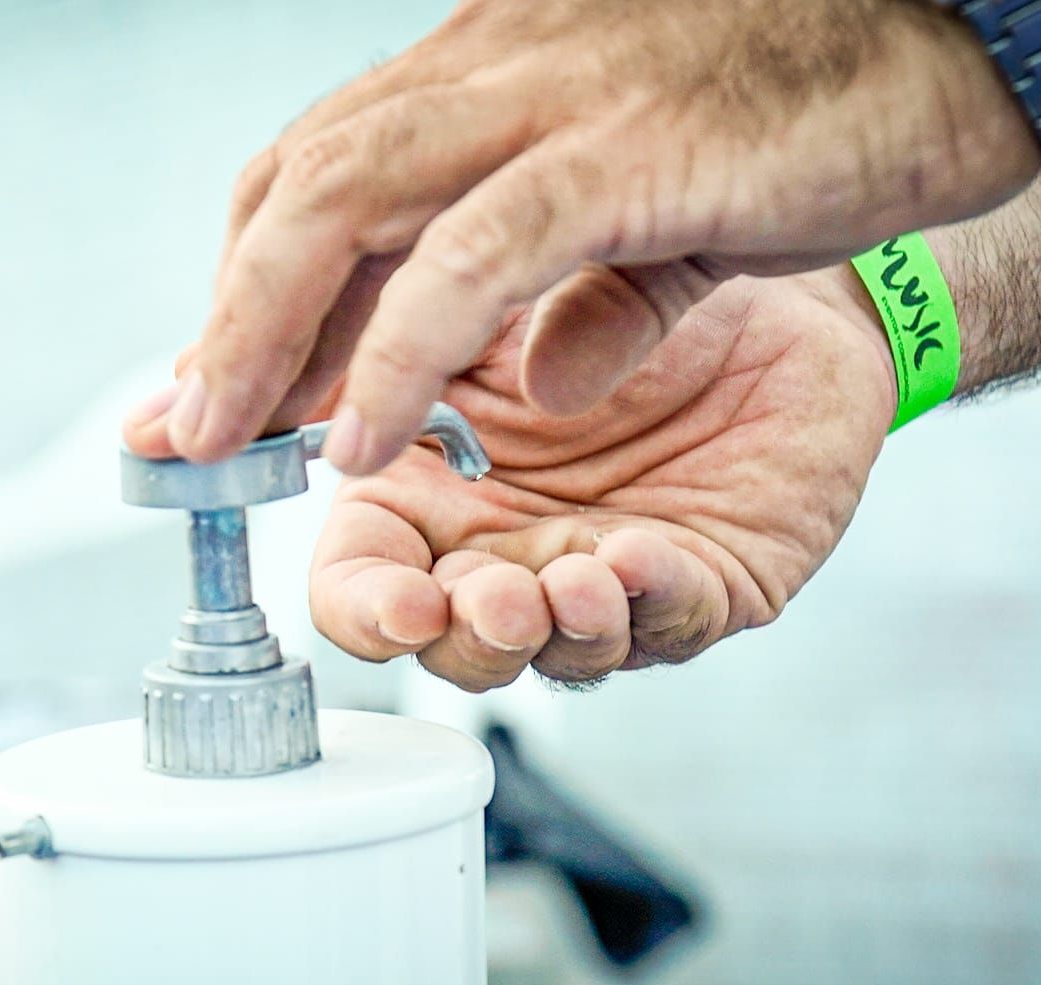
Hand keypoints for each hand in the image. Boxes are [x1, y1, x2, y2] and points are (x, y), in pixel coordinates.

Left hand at [130, 0, 1038, 474]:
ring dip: (265, 334)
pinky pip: (473, 258)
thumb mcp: (681, 204)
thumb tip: (544, 370)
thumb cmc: (831, 102)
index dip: (257, 278)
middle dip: (226, 313)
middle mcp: (500, 64)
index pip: (330, 164)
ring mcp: (557, 95)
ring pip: (347, 200)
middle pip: (302, 180)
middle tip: (179, 430)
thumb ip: (598, 281)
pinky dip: (397, 352)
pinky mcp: (627, 150)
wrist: (972, 23)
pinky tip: (361, 440)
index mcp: (500, 68)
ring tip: (223, 446)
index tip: (217, 380)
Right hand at [302, 268, 893, 690]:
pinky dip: (651, 602)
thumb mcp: (474, 291)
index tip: (398, 601)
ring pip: (557, 654)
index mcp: (427, 488)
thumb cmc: (612, 276)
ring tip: (574, 582)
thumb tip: (283, 402)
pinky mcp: (702, 584)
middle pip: (449, 643)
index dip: (366, 609)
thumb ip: (392, 343)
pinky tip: (638, 558)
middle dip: (467, 638)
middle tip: (492, 599)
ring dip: (559, 633)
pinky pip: (672, 620)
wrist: (756, 273)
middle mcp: (506, 548)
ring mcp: (599, 574)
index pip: (361, 581)